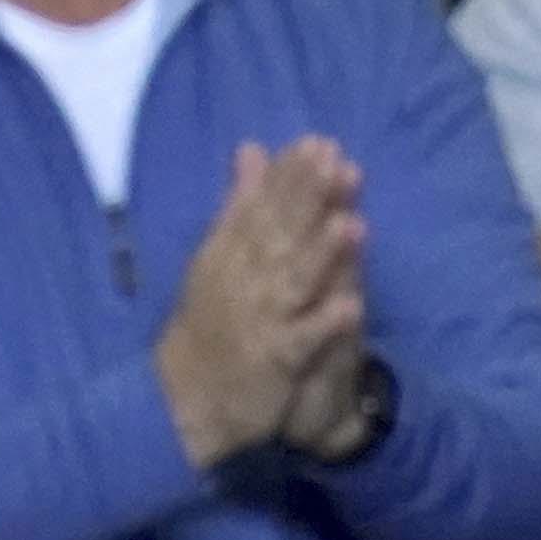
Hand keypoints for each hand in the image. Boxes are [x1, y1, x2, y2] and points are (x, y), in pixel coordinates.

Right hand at [155, 140, 365, 469]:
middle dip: (308, 201)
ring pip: (293, 282)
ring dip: (321, 254)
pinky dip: (324, 324)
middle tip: (337, 164)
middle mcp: (243, 280)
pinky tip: (353, 307)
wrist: (187, 396)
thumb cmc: (215, 321)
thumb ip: (241, 203)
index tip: (318, 143)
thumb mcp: (220, 255)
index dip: (289, 177)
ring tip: (352, 225)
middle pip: (279, 235)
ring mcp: (259, 319)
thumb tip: (254, 149)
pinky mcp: (274, 360)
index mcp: (230, 252)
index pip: (261, 207)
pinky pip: (302, 340)